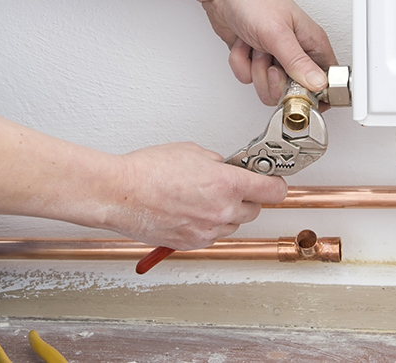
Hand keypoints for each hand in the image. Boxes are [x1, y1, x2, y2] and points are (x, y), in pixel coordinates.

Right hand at [104, 142, 287, 249]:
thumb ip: (217, 163)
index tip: (272, 180)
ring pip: (233, 224)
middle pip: (255, 210)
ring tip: (203, 197)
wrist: (121, 193)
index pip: (273, 190)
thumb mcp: (192, 152)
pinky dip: (208, 225)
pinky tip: (192, 210)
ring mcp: (208, 230)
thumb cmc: (148, 171)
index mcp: (228, 184)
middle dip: (247, 197)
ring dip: (227, 212)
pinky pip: (213, 235)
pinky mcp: (193, 243)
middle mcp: (222, 210)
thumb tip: (226, 168)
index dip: (275, 184)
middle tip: (232, 186)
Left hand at [202, 0, 337, 104]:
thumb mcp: (278, 33)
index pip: (326, 80)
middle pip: (293, 91)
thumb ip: (297, 62)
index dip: (313, 92)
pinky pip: (248, 78)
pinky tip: (243, 45)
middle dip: (273, 81)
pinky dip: (240, 63)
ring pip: (268, 87)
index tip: (296, 90)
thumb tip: (318, 84)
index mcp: (312, 43)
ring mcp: (274, 57)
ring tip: (255, 47)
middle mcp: (295, 52)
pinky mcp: (254, 59)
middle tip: (269, 63)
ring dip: (255, 70)